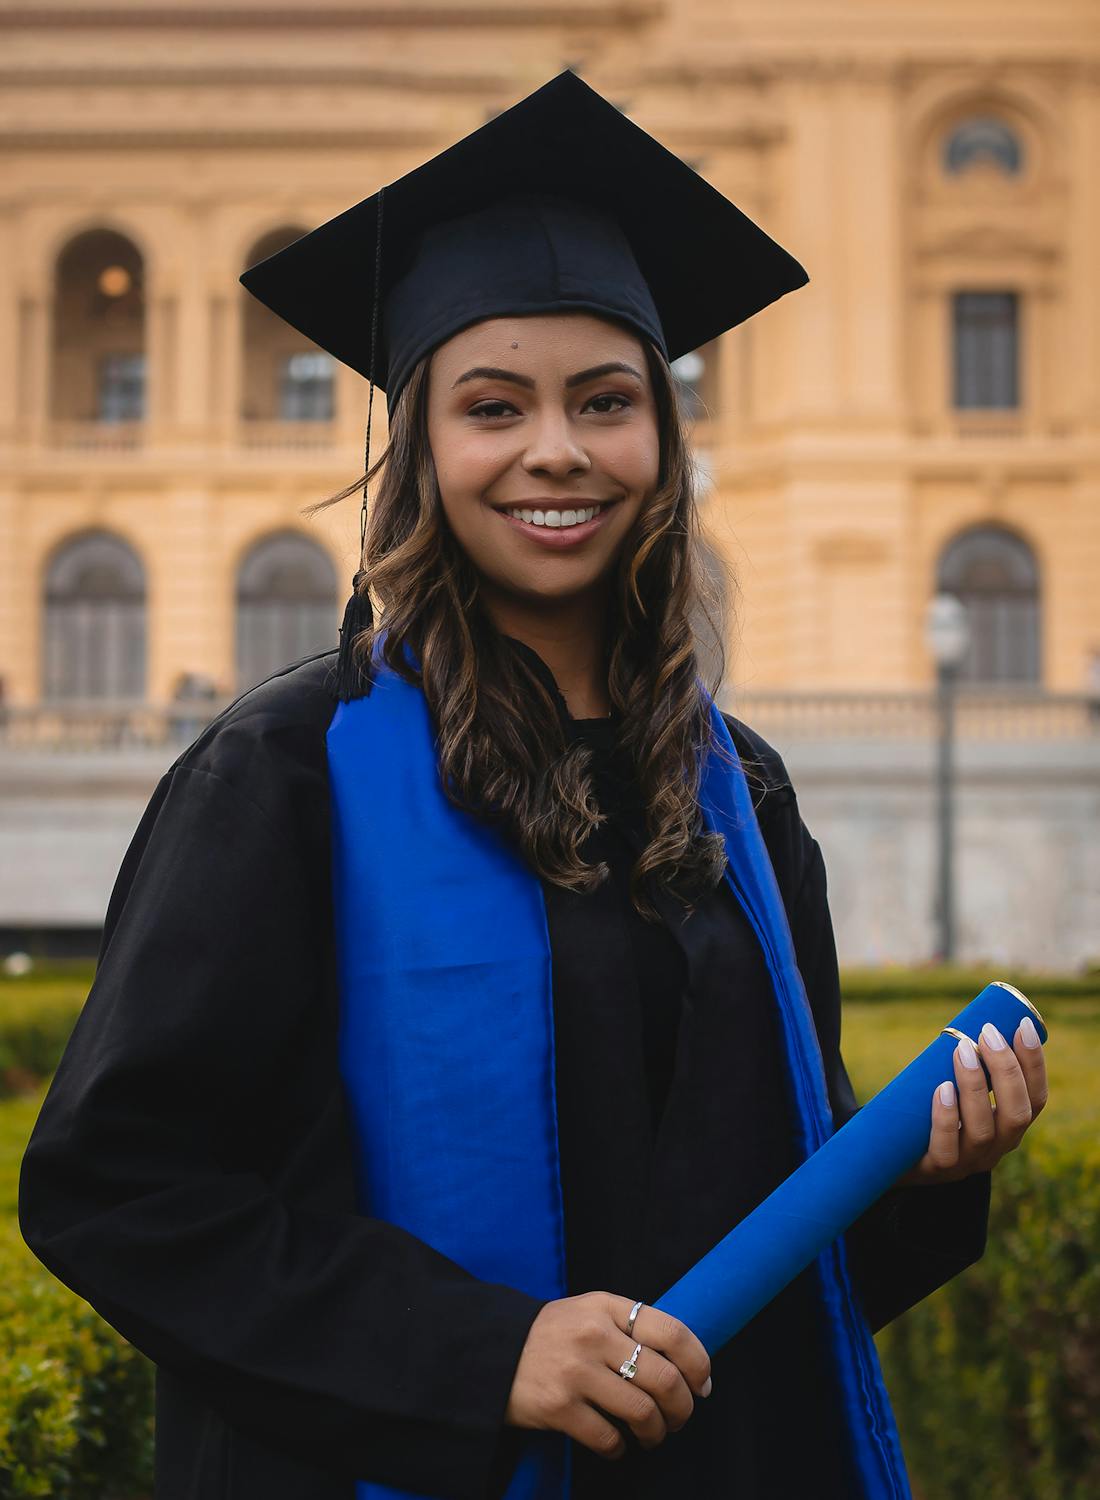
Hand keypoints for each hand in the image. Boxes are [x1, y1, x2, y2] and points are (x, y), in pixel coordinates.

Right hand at [503, 1291, 711, 1460]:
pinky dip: (621, 1449)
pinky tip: (617, 1445)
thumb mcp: (590, 1312)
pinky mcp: (558, 1407)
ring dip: (657, 1433)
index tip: (703, 1384)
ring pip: (643, 1413)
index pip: (672, 1331)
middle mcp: (593, 1335)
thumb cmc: (553, 1335)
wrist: (491, 1350)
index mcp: (606, 1306)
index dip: (699, 1363)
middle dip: (683, 1408)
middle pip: (665, 1378)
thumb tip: (687, 1366)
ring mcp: (575, 1372)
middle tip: (679, 1418)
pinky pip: (609, 1438)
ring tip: (652, 1435)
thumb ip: (631, 1326)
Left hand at [894, 1016, 1047, 1187]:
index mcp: (1008, 1125)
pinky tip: (942, 1089)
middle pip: (1016, 1114)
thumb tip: (971, 1015)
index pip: (1035, 1099)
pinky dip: (946, 1117)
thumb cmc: (928, 1108)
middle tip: (986, 1033)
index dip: (1034, 1064)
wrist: (892, 1154)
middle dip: (1006, 1070)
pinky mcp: (936, 1169)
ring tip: (962, 1051)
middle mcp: (995, 1147)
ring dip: (975, 1086)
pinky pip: (946, 1148)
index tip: (1021, 1026)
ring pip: (982, 1130)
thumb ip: (964, 1061)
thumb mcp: (955, 1086)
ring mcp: (967, 1162)